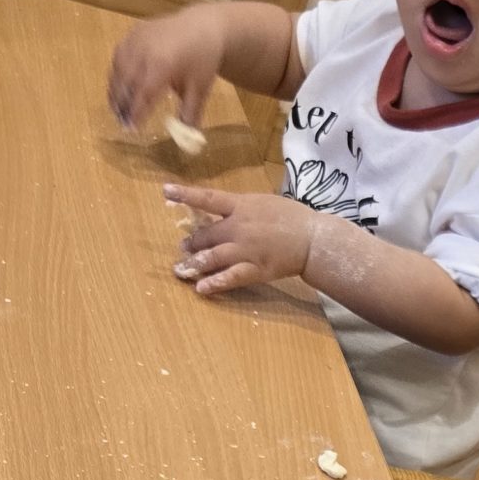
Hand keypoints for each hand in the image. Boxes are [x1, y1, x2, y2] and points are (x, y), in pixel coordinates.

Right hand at [108, 8, 224, 130]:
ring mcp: (136, 39)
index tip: (131, 129)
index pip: (143, 93)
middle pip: (126, 83)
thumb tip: (186, 138)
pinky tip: (120, 88)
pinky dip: (117, 74)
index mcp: (162, 64)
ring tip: (118, 109)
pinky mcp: (132, 33)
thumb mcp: (200, 88)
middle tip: (122, 123)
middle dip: (122, 104)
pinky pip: (119, 57)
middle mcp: (144, 50)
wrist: (202, 26)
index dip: (136, 112)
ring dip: (116, 91)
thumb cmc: (202, 59)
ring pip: (118, 70)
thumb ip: (191, 113)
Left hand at [165, 185, 331, 296]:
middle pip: (205, 235)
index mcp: (241, 206)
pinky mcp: (255, 269)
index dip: (185, 194)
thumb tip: (218, 211)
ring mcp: (246, 250)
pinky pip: (230, 278)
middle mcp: (239, 227)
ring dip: (194, 263)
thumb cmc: (291, 217)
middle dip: (191, 243)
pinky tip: (200, 289)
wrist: (313, 239)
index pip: (207, 198)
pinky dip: (214, 283)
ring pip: (212, 257)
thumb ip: (239, 208)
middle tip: (183, 248)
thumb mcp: (262, 203)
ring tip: (182, 269)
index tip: (165, 191)